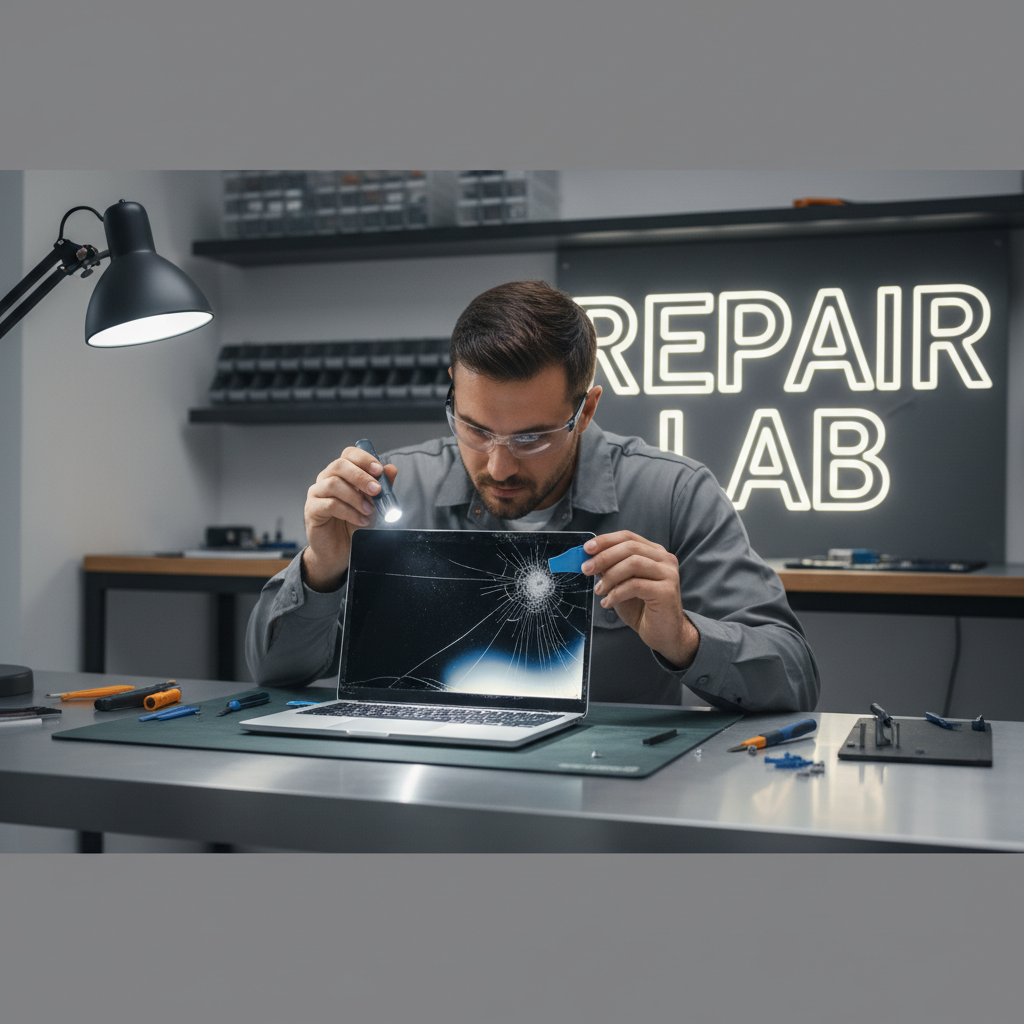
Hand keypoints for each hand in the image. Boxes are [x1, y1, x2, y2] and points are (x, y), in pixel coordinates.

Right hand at [301, 447, 397, 591]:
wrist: (341, 550)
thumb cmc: (354, 524)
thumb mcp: (375, 504)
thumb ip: (382, 486)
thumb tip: (391, 468)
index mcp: (341, 473)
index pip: (349, 454)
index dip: (364, 459)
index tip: (379, 470)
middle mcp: (326, 479)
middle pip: (340, 465)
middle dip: (361, 476)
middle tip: (377, 490)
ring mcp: (317, 493)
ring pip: (333, 484)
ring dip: (356, 497)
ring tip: (369, 511)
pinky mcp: (312, 510)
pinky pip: (330, 504)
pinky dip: (349, 512)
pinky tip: (360, 520)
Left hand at [581, 531, 699, 668]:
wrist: (663, 633)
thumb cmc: (642, 608)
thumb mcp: (621, 584)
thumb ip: (610, 569)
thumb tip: (589, 559)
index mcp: (654, 553)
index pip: (628, 537)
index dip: (606, 540)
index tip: (587, 548)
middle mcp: (664, 560)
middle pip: (630, 548)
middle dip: (604, 557)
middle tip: (586, 569)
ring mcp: (668, 574)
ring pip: (633, 563)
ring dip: (610, 576)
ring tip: (599, 591)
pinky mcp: (667, 591)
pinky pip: (635, 585)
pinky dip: (616, 593)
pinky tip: (608, 603)